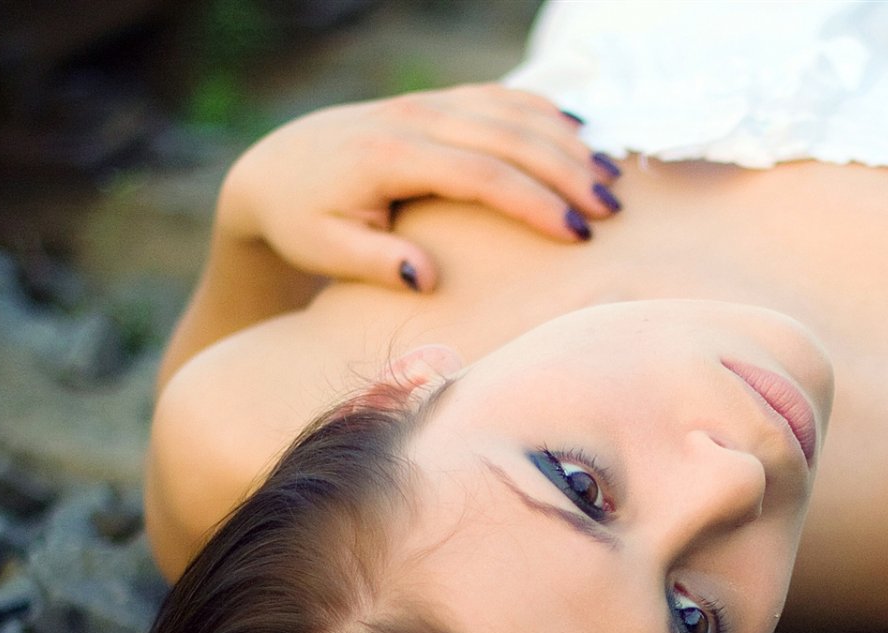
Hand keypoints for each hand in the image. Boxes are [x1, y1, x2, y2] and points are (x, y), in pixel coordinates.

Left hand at [216, 84, 619, 291]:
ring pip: (512, 111)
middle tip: (612, 212)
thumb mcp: (324, 250)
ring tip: (611, 180)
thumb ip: (375, 263)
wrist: (275, 168)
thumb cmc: (303, 220)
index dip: (532, 202)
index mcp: (389, 154)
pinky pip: (501, 97)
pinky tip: (584, 136)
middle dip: (567, 172)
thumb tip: (427, 279)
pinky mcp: (437, 102)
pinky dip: (546, 113)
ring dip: (567, 143)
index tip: (575, 234)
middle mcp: (414, 117)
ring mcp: (427, 103)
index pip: (480, 173)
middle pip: (509, 136)